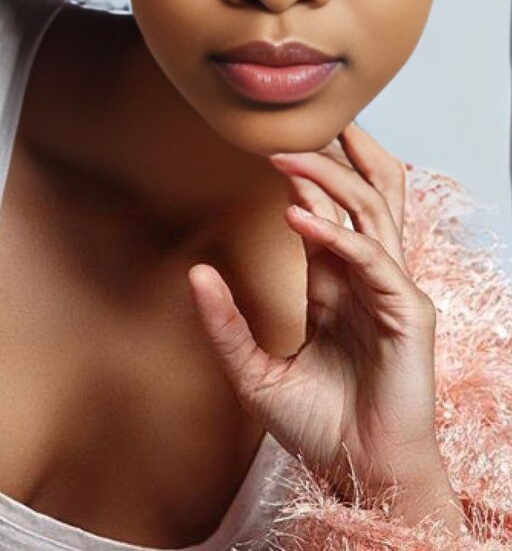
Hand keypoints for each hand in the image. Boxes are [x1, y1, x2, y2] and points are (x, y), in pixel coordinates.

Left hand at [186, 121, 448, 510]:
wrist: (360, 476)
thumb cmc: (320, 427)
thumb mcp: (255, 372)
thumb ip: (226, 325)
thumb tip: (195, 274)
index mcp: (337, 286)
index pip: (326, 214)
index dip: (301, 178)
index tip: (267, 149)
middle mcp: (366, 279)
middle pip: (365, 196)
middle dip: (336, 156)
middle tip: (292, 128)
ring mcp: (390, 291)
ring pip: (373, 212)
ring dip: (332, 180)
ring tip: (290, 157)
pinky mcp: (408, 313)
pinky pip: (375, 259)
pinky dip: (338, 235)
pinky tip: (300, 218)